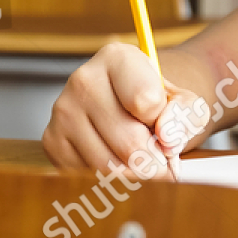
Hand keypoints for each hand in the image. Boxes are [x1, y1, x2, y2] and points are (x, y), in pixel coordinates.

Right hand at [42, 42, 208, 178]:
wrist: (129, 107)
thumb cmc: (158, 103)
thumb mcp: (184, 102)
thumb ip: (185, 115)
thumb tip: (167, 137)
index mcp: (118, 58)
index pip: (146, 102)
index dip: (163, 122)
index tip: (162, 120)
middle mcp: (84, 79)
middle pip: (129, 142)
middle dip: (154, 159)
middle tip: (162, 157)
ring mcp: (63, 111)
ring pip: (108, 166)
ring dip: (134, 174)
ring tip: (142, 159)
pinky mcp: (52, 140)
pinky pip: (87, 176)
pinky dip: (110, 178)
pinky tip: (118, 161)